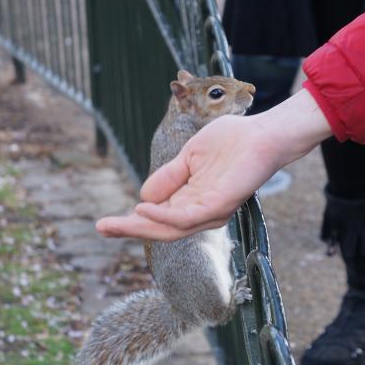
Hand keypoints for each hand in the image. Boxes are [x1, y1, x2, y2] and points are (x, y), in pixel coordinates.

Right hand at [97, 88, 330, 240]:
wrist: (263, 134)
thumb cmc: (231, 142)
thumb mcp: (189, 157)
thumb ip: (169, 177)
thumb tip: (142, 197)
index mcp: (190, 200)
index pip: (156, 218)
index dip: (130, 222)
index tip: (103, 225)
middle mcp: (199, 212)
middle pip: (159, 229)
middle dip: (128, 230)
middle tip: (101, 228)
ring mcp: (210, 211)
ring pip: (170, 228)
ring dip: (141, 227)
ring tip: (116, 224)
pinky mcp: (220, 205)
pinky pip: (187, 217)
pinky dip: (163, 216)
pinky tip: (143, 210)